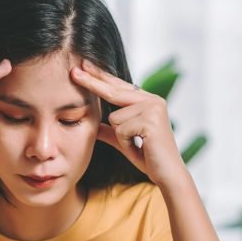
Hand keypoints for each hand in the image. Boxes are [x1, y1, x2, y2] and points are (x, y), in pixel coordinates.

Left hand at [70, 59, 188, 188]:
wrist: (168, 174)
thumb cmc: (149, 158)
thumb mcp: (124, 142)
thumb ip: (110, 132)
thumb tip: (92, 125)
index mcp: (148, 101)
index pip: (119, 86)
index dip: (100, 77)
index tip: (84, 66)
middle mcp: (153, 100)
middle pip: (113, 91)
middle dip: (92, 83)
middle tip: (73, 71)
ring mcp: (153, 108)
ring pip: (114, 117)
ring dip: (121, 136)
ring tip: (138, 144)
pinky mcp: (150, 121)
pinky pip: (120, 129)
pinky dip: (126, 142)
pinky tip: (141, 147)